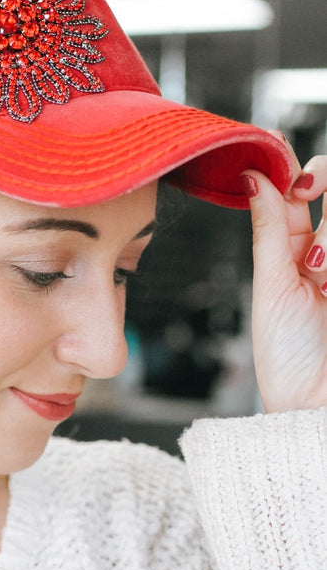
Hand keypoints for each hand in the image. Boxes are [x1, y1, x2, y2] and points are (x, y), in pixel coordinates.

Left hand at [245, 153, 326, 412]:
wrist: (317, 408)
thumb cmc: (289, 361)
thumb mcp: (273, 289)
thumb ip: (270, 229)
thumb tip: (251, 175)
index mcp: (296, 252)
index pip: (302, 190)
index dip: (296, 169)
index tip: (286, 162)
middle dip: (325, 182)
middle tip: (308, 194)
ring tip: (324, 273)